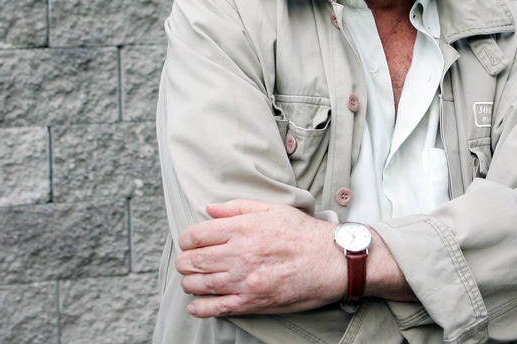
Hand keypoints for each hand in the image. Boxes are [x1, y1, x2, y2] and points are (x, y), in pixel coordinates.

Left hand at [176, 199, 345, 317]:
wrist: (332, 261)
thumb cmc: (304, 233)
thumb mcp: (272, 209)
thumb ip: (237, 208)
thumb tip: (209, 209)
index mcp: (242, 229)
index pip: (196, 235)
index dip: (186, 240)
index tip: (189, 243)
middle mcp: (239, 254)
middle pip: (193, 260)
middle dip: (184, 262)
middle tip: (187, 262)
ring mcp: (245, 280)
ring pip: (200, 284)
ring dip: (189, 283)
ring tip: (192, 280)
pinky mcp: (254, 302)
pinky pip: (217, 308)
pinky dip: (200, 308)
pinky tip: (195, 305)